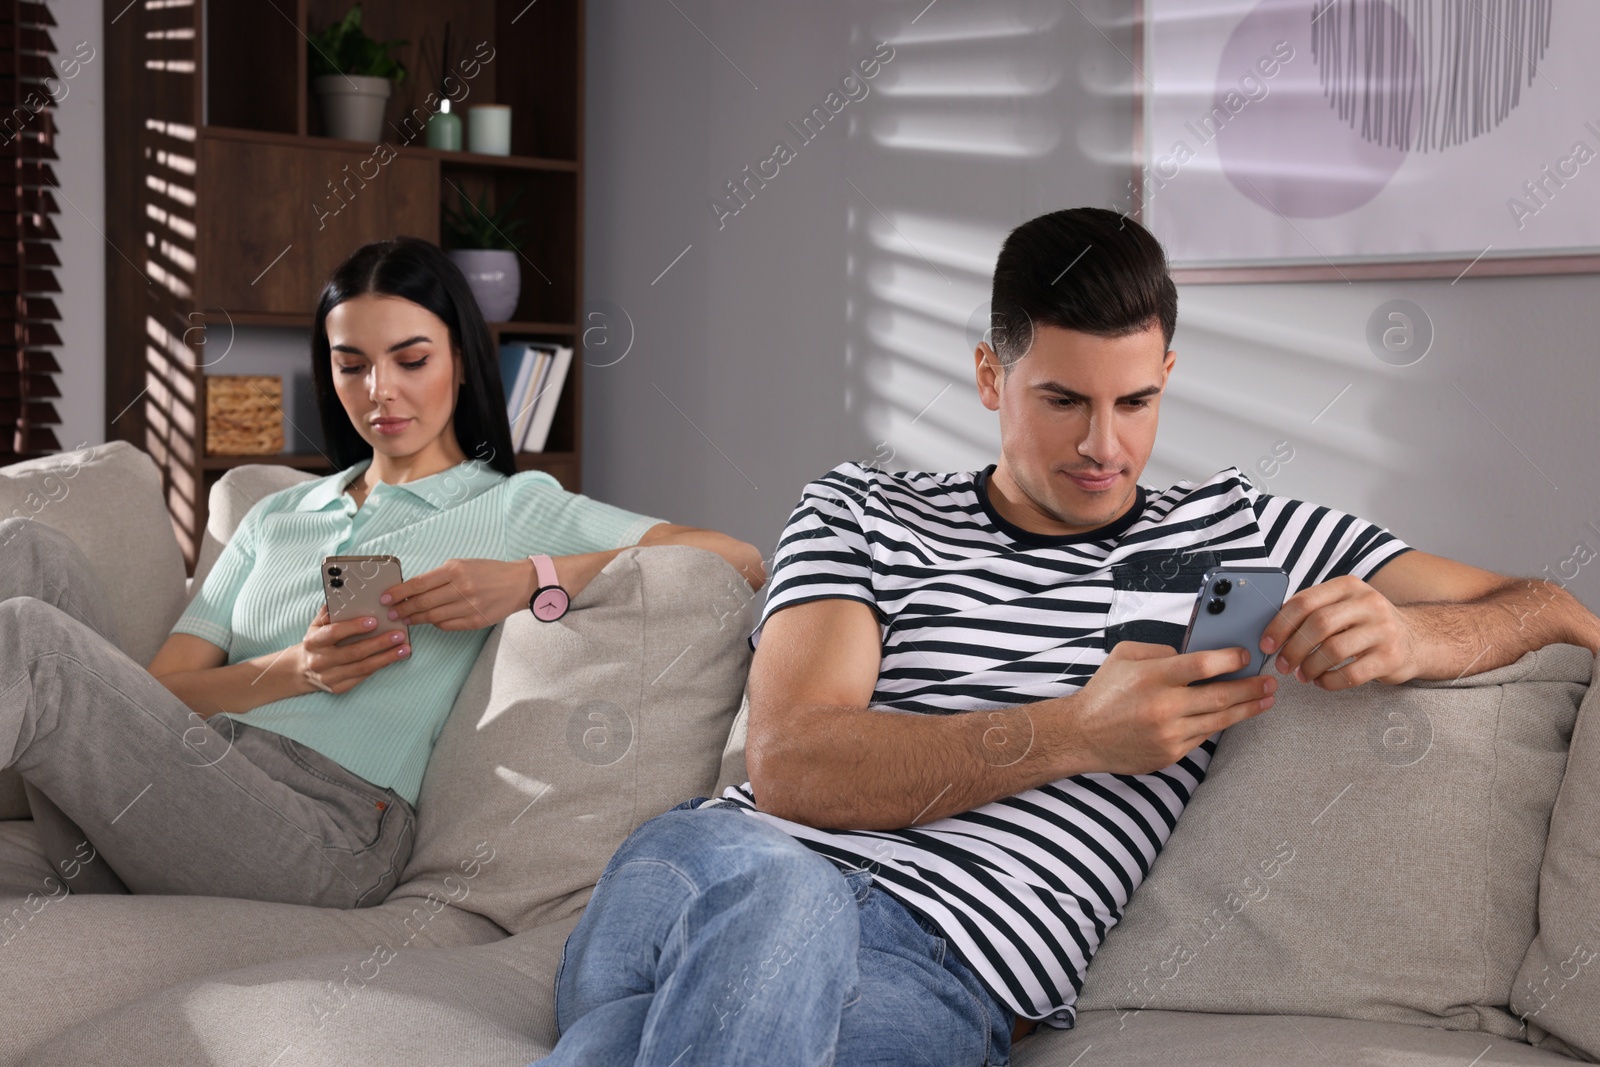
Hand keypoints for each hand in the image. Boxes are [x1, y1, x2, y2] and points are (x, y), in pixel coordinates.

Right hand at [296, 604, 409, 694]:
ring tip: (404, 648)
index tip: (374, 621)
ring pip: (362, 667)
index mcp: (313, 642)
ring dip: (386, 657)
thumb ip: (331, 611)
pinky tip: (393, 657)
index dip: (354, 627)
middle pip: (354, 652)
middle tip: (399, 634)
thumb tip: (348, 593)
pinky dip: (380, 666)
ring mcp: (329, 677)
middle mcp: (319, 661)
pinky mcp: (338, 688)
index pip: (334, 633)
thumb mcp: (317, 625)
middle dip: (379, 643)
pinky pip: (363, 676)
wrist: (302, 669)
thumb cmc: (317, 641)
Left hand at [380, 557, 535, 631]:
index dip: (398, 592)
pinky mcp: (475, 621)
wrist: (518, 583)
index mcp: (455, 570)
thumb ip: (439, 575)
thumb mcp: (462, 564)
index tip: (385, 598)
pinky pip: (447, 625)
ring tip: (405, 618)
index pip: (418, 583)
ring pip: (432, 617)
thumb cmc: (488, 571)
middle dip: (402, 608)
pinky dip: (435, 624)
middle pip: (422, 602)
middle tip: (391, 612)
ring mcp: (469, 606)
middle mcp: (461, 588)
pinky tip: (430, 621)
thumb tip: (413, 589)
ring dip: (415, 619)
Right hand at [1065, 640, 1277, 774]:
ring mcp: (1168, 733)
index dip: (1230, 659)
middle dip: (1250, 687)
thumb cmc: (1104, 693)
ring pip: (1219, 721)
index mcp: (1152, 677)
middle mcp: (1163, 706)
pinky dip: (1218, 725)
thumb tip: (1192, 654)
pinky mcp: (1170, 753)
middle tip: (1269, 681)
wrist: (1082, 735)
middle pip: (1220, 695)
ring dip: (1246, 709)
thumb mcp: (1124, 656)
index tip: (1245, 656)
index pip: (1203, 665)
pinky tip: (1230, 716)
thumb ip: (1160, 651)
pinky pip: (1202, 737)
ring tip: (1265, 700)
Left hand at [1259, 574, 1417, 688]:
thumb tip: (1272, 629)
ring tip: (1302, 675)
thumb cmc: (1367, 624)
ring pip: (1333, 650)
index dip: (1280, 625)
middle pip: (1318, 624)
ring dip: (1310, 667)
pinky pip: (1350, 674)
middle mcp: (1368, 603)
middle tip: (1283, 665)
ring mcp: (1382, 630)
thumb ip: (1314, 610)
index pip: (1305, 602)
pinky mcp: (1391, 657)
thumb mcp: (1344, 605)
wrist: (1418, 639)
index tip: (1266, 644)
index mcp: (1348, 586)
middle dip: (1293, 648)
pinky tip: (1322, 682)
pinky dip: (1329, 682)